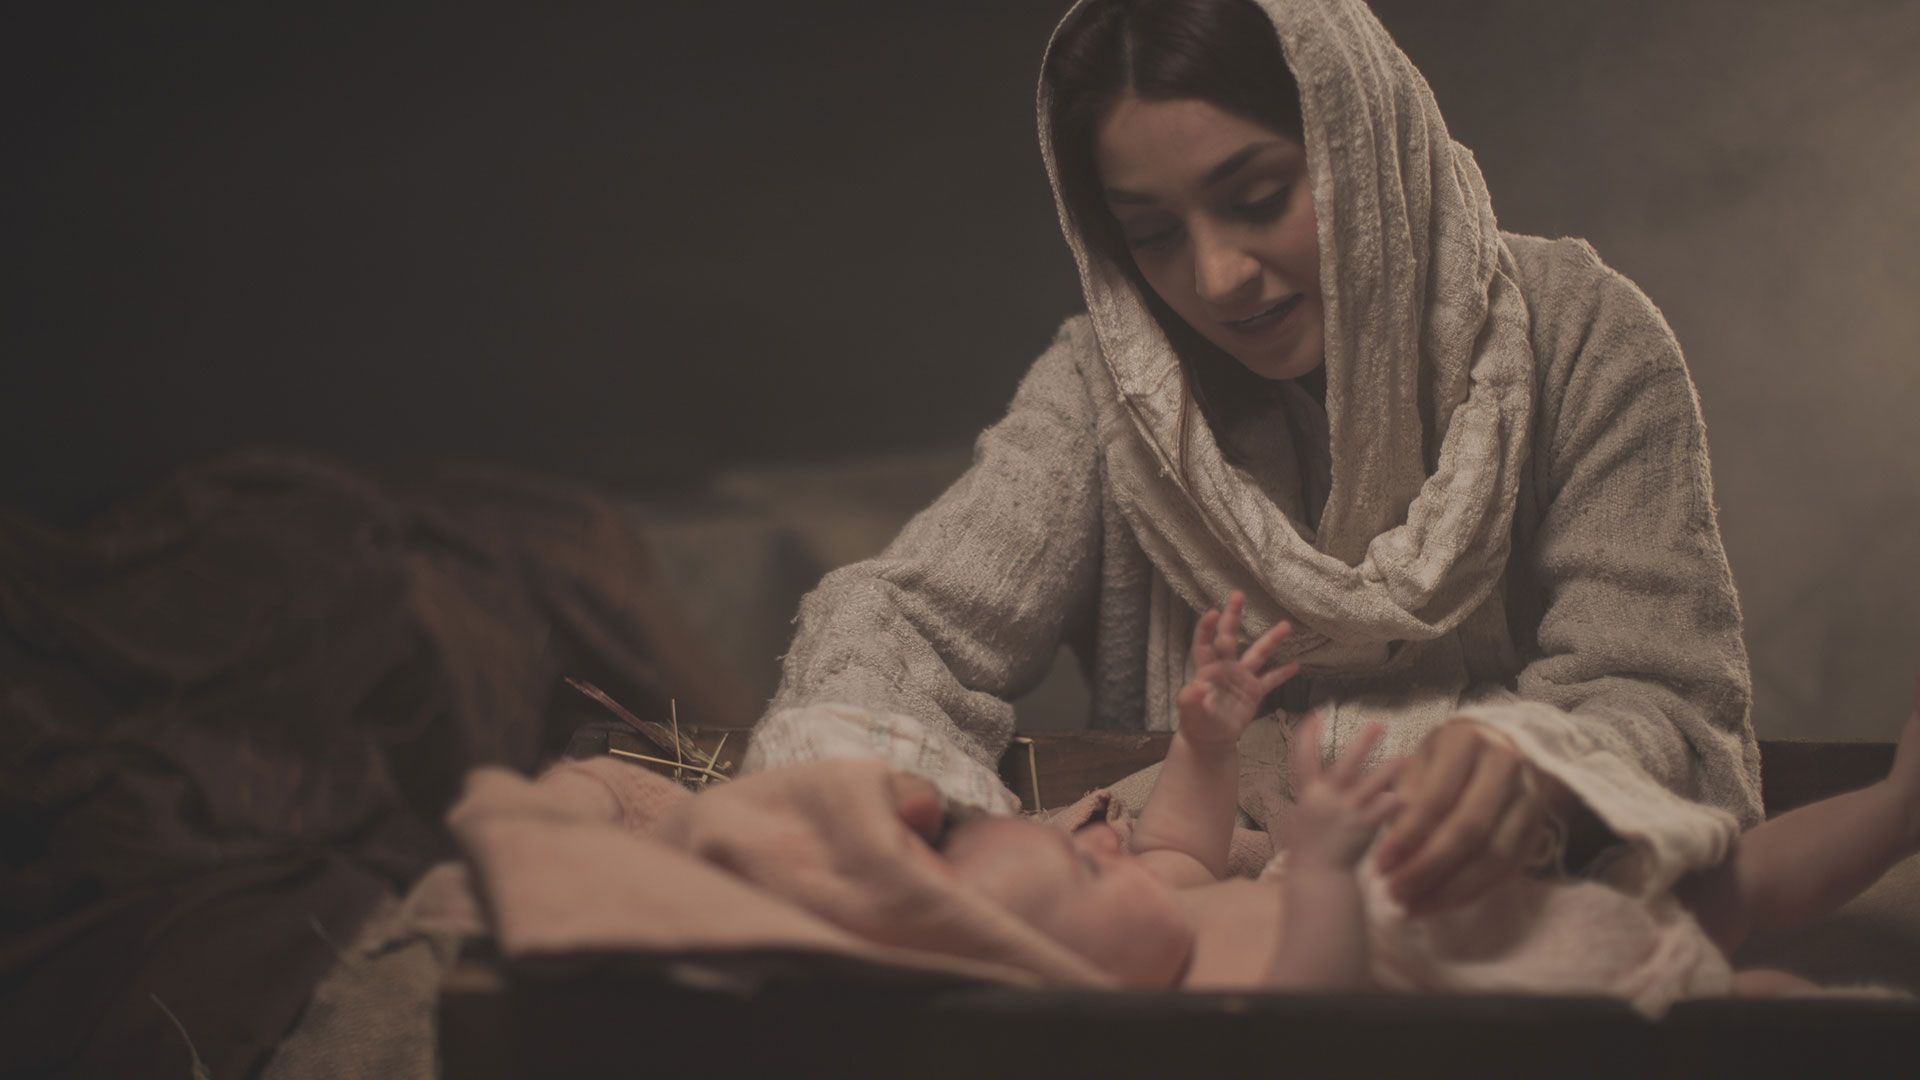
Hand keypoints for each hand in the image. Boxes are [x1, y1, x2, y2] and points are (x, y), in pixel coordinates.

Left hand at [1175, 591, 1299, 748]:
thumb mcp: (1190, 713)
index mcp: (1206, 670)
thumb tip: (1195, 687)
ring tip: (1286, 625)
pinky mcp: (1253, 692)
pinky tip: (1296, 664)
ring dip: (1271, 640)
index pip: (1205, 644)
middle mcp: (1225, 668)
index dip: (1207, 629)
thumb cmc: (1196, 723)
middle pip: (1229, 638)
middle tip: (1238, 595)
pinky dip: (1282, 673)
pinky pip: (1270, 680)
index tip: (1213, 612)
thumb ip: (1191, 700)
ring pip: (1257, 654)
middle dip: (1232, 617)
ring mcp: (1241, 678)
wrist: (1210, 739)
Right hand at [1281, 714, 1405, 869]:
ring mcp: (1348, 813)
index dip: (1308, 737)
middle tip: (1379, 724)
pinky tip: (1408, 794)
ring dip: (1389, 769)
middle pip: (1346, 765)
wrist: (1319, 876)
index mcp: (1308, 795)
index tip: (1316, 716)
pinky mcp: (1365, 828)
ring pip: (1372, 785)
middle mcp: (1328, 800)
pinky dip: (1395, 801)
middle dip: (1362, 743)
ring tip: (1406, 755)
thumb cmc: (1307, 848)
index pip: (1304, 759)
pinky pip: (1383, 810)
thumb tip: (1315, 778)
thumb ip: (1311, 796)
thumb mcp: (1299, 817)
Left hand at [1373, 719, 1568, 914]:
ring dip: (1449, 889)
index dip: (1408, 836)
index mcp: (1467, 741)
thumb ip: (1405, 800)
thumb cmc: (1444, 760)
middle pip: (1469, 830)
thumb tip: (1392, 850)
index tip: (1380, 864)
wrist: (1497, 750)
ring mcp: (1528, 798)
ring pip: (1493, 856)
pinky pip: (1506, 870)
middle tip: (1394, 892)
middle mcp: (1505, 766)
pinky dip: (1471, 892)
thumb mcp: (1418, 763)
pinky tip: (1439, 903)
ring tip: (1412, 906)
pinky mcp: (1536, 828)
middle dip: (1428, 868)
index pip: (1437, 798)